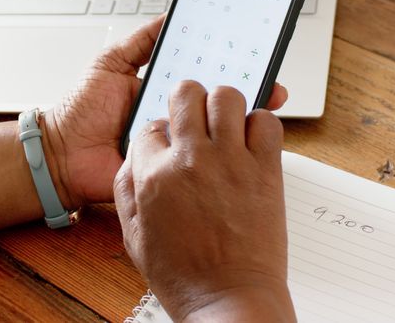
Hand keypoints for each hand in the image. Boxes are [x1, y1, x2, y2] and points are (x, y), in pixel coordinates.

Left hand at [43, 15, 288, 208]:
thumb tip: (168, 15)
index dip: (226, 65)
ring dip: (236, 121)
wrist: (60, 154)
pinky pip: (196, 161)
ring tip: (256, 103)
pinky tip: (232, 139)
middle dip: (243, 91)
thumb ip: (139, 42)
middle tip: (267, 78)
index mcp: (164, 91)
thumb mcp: (109, 63)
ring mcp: (175, 144)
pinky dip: (215, 153)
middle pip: (215, 104)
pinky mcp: (170, 170)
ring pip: (213, 132)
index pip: (202, 76)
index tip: (251, 53)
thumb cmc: (80, 110)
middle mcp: (174, 117)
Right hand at [113, 82, 295, 322]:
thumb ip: (127, 190)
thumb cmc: (186, 276)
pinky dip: (260, 124)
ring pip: (227, 96)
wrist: (229, 300)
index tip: (170, 143)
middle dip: (187, 101)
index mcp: (154, 176)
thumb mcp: (134, 236)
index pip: (149, 126)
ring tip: (225, 123)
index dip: (159, 133)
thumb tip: (134, 158)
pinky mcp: (265, 169)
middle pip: (185, 93)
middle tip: (195, 117)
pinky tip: (252, 141)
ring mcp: (230, 161)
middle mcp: (190, 160)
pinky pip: (266, 121)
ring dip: (224, 104)